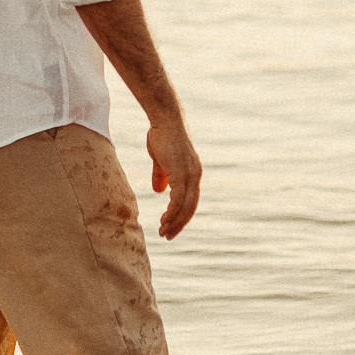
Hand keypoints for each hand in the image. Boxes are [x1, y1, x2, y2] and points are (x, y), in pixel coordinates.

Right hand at [146, 115, 200, 239]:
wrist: (165, 119)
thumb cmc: (161, 135)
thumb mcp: (160, 159)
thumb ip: (161, 175)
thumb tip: (159, 191)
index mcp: (192, 173)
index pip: (190, 200)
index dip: (181, 215)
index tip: (170, 225)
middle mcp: (195, 176)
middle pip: (190, 207)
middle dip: (179, 224)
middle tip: (168, 236)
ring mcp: (190, 175)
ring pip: (185, 206)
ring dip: (174, 222)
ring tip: (164, 232)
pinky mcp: (182, 173)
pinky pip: (178, 199)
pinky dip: (172, 212)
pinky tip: (164, 221)